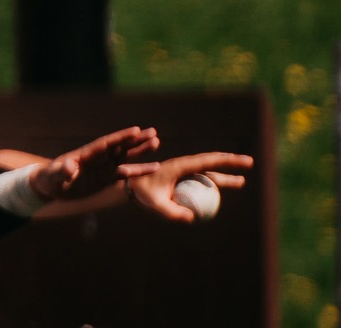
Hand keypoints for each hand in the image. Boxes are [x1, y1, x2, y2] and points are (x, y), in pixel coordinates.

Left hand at [32, 126, 161, 201]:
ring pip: (125, 157)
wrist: (51, 186)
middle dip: (135, 140)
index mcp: (86, 155)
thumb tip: (69, 165)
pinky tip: (155, 167)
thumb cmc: (50, 179)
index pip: (106, 144)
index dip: (120, 137)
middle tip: (153, 132)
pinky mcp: (106, 178)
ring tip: (156, 142)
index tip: (135, 130)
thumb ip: (63, 171)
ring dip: (140, 151)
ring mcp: (103, 168)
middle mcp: (98, 159)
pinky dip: (140, 170)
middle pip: (120, 147)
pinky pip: (126, 173)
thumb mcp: (55, 176)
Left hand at [120, 152, 251, 221]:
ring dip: (223, 176)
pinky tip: (218, 194)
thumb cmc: (141, 193)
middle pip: (211, 162)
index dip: (227, 160)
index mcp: (179, 165)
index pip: (208, 161)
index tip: (243, 161)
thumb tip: (192, 218)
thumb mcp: (155, 203)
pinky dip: (211, 185)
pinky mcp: (179, 179)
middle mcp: (182, 165)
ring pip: (207, 172)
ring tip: (241, 182)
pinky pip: (199, 182)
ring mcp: (181, 172)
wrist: (128, 187)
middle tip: (249, 163)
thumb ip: (171, 211)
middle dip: (231, 162)